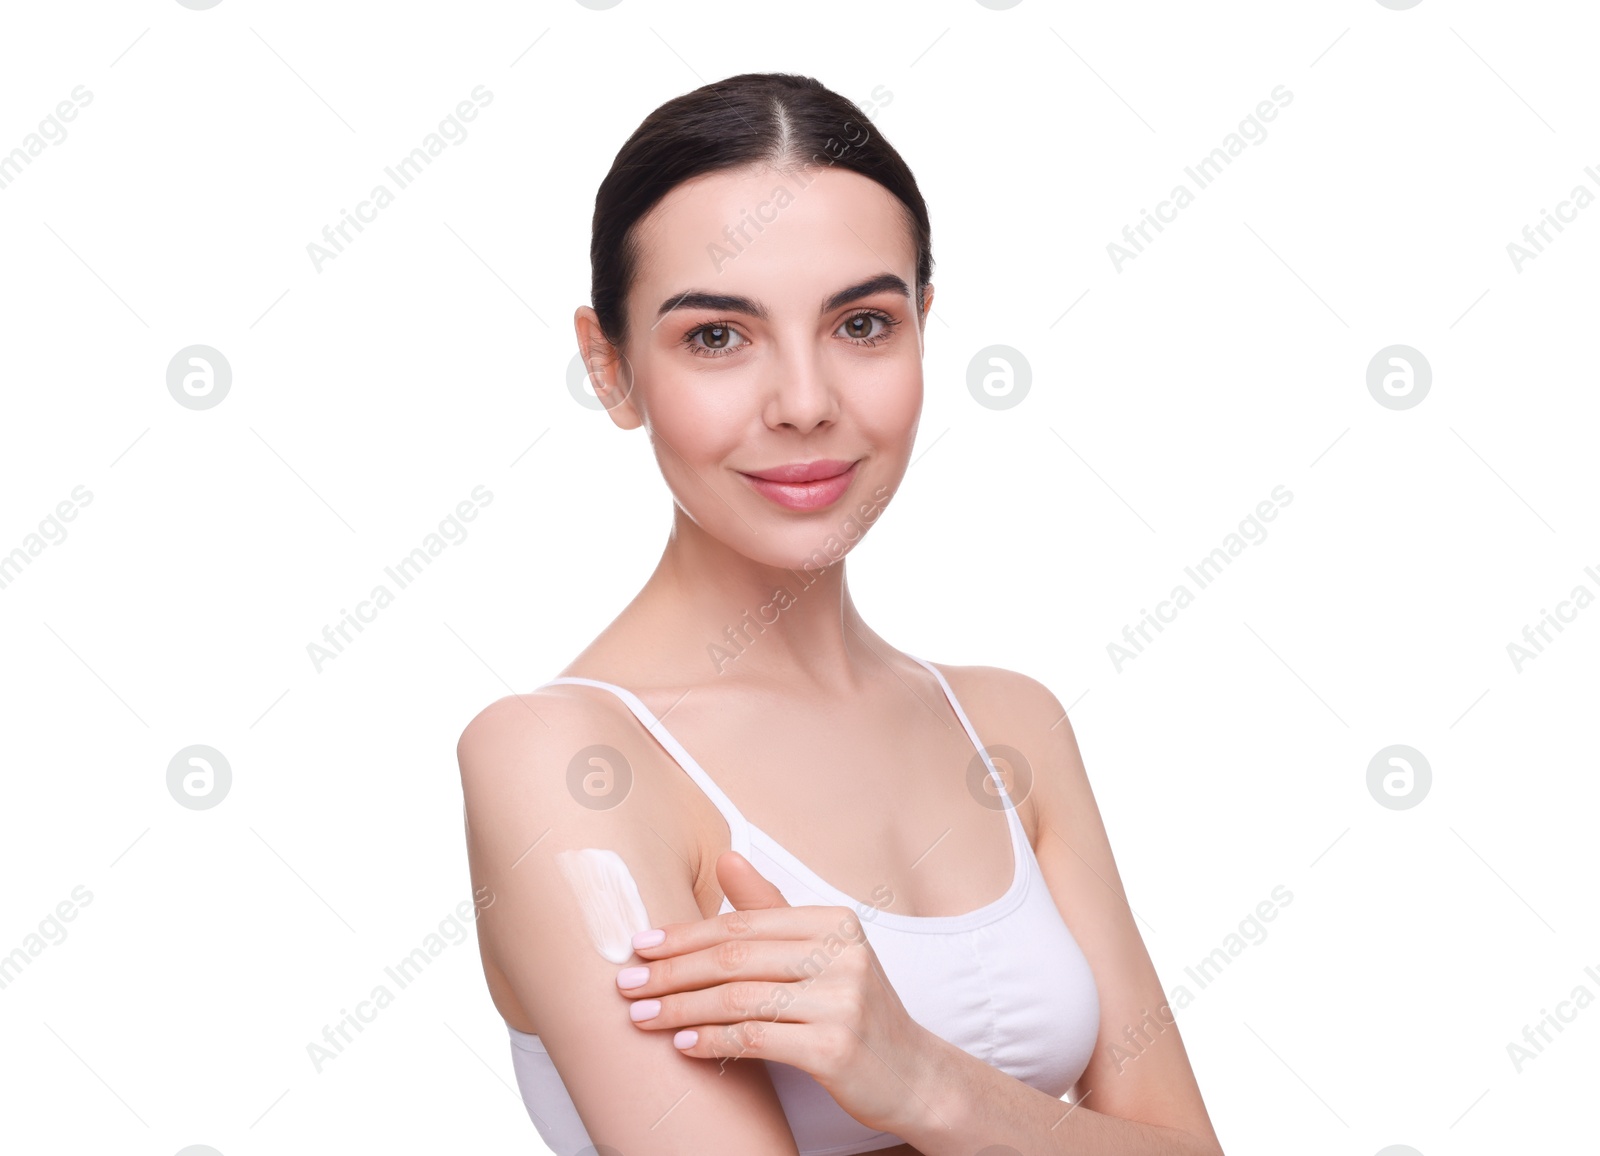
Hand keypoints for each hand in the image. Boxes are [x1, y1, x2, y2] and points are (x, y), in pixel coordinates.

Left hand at [615, 849, 934, 1134]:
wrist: (913, 1075)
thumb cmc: (855, 1010)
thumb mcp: (822, 952)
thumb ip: (772, 910)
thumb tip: (726, 856)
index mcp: (836, 921)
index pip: (743, 922)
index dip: (685, 934)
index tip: (640, 946)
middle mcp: (844, 954)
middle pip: (735, 957)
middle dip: (672, 971)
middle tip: (626, 984)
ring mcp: (843, 1001)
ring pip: (739, 999)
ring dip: (680, 1009)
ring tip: (641, 1016)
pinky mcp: (837, 1048)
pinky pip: (757, 1039)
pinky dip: (713, 1041)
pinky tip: (684, 1044)